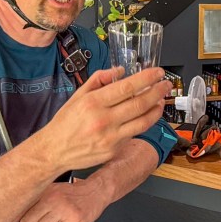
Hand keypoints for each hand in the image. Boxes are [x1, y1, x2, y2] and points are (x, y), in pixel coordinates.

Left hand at [7, 177, 110, 221]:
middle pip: (28, 221)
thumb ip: (39, 200)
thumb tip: (20, 216)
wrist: (96, 191)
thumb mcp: (54, 189)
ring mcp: (62, 209)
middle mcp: (51, 199)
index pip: (22, 207)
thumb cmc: (74, 193)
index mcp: (44, 191)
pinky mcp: (73, 220)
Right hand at [38, 66, 169, 172]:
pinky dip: (144, 123)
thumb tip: (120, 71)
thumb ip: (99, 80)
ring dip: (156, 109)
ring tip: (161, 100)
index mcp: (94, 103)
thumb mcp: (78, 95)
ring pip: (143, 121)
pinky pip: (134, 133)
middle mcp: (103, 120)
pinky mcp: (114, 150)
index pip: (127, 87)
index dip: (146, 78)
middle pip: (140, 103)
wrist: (54, 150)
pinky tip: (148, 115)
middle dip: (157, 92)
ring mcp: (110, 137)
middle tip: (166, 84)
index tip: (157, 73)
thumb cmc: (65, 122)